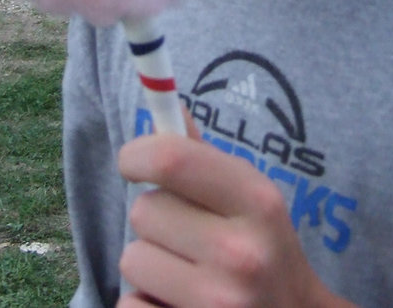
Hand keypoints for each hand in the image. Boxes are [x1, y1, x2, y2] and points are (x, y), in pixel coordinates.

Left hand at [116, 127, 354, 307]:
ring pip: (131, 259)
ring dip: (150, 266)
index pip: (172, 159)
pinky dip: (145, 304)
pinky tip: (179, 305)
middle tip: (188, 239)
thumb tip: (168, 105)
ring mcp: (218, 303)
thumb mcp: (251, 202)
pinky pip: (128, 305)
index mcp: (259, 203)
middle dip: (157, 222)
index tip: (134, 163)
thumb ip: (204, 159)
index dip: (137, 155)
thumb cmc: (264, 254)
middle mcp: (241, 254)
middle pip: (143, 210)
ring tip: (187, 276)